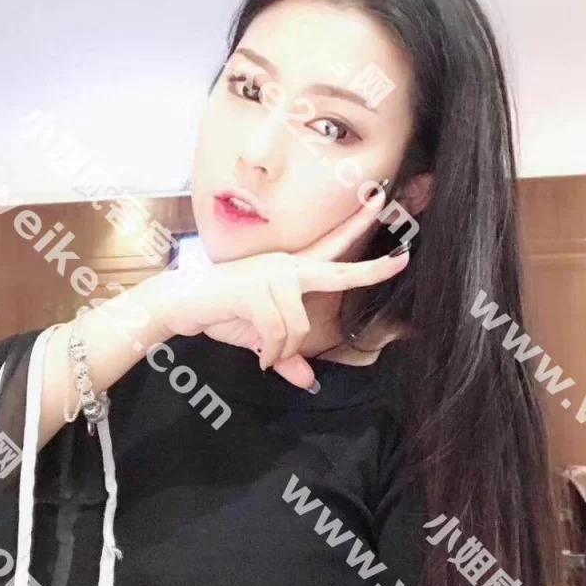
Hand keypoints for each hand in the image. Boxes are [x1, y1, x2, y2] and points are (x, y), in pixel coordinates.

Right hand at [153, 190, 410, 389]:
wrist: (182, 303)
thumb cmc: (222, 313)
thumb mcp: (261, 340)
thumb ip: (287, 357)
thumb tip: (309, 382)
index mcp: (291, 269)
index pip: (332, 246)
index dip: (358, 227)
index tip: (381, 204)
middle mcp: (286, 266)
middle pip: (338, 271)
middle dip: (371, 270)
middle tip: (403, 262)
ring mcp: (270, 275)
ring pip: (297, 325)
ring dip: (282, 351)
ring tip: (265, 356)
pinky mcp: (253, 289)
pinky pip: (277, 332)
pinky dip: (270, 353)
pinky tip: (259, 357)